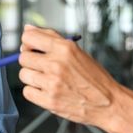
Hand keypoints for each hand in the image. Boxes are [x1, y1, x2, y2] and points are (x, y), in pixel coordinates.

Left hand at [18, 25, 132, 132]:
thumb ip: (51, 38)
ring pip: (23, 75)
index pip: (28, 38)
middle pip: (23, 57)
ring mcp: (52, 84)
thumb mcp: (76, 51)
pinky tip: (47, 90)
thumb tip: (28, 29)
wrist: (109, 103)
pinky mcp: (49, 101)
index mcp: (64, 48)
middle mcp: (56, 64)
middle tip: (42, 66)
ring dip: (32, 76)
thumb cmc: (93, 77)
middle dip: (31, 61)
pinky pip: (27, 92)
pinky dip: (34, 91)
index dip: (28, 42)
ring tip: (48, 79)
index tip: (32, 48)